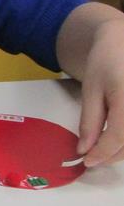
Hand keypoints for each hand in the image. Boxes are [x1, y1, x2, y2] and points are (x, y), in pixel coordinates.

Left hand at [77, 19, 123, 165]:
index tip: (87, 162)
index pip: (119, 135)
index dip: (103, 153)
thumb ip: (90, 122)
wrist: (123, 43)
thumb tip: (85, 150)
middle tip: (94, 158)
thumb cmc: (105, 63)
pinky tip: (118, 139)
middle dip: (114, 155)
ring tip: (105, 149)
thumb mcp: (91, 90)